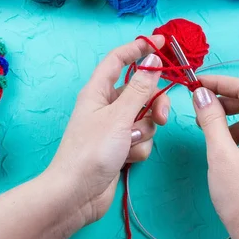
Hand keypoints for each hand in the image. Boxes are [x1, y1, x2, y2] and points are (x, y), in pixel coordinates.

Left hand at [44, 35, 169, 229]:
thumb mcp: (119, 117)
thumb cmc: (91, 151)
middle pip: (140, 91)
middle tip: (161, 116)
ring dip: (144, 131)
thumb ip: (140, 89)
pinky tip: (127, 158)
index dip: (139, 48)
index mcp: (98, 91)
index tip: (162, 43)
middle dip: (153, 104)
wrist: (77, 194)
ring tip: (132, 143)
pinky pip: (141, 138)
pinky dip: (139, 148)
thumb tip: (153, 61)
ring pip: (144, 117)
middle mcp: (106, 106)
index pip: (119, 60)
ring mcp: (114, 128)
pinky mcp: (120, 147)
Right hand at [192, 76, 238, 238]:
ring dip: (227, 119)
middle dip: (222, 101)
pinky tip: (222, 148)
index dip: (219, 82)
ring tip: (206, 129)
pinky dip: (235, 135)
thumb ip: (211, 119)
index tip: (196, 83)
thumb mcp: (221, 154)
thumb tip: (201, 94)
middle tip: (196, 104)